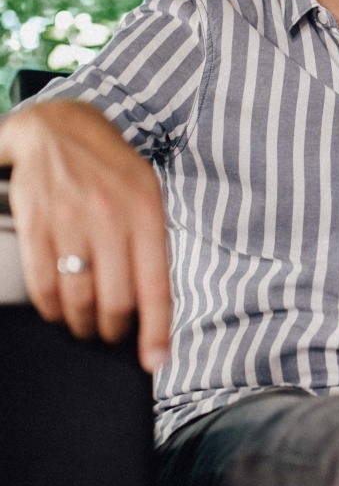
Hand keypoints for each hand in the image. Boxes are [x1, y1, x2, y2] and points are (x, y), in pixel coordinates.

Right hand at [0, 100, 171, 371]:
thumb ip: (153, 244)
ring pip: (78, 298)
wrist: (57, 125)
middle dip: (114, 330)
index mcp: (146, 210)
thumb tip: (156, 306)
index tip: (155, 361)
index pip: (156, 285)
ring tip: (86, 323)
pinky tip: (58, 307)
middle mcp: (110, 216)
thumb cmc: (109, 166)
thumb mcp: (146, 193)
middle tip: (112, 333)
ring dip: (82, 323)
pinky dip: (51, 307)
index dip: (157, 331)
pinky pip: (43, 283)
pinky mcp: (35, 222)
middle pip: (115, 301)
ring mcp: (70, 219)